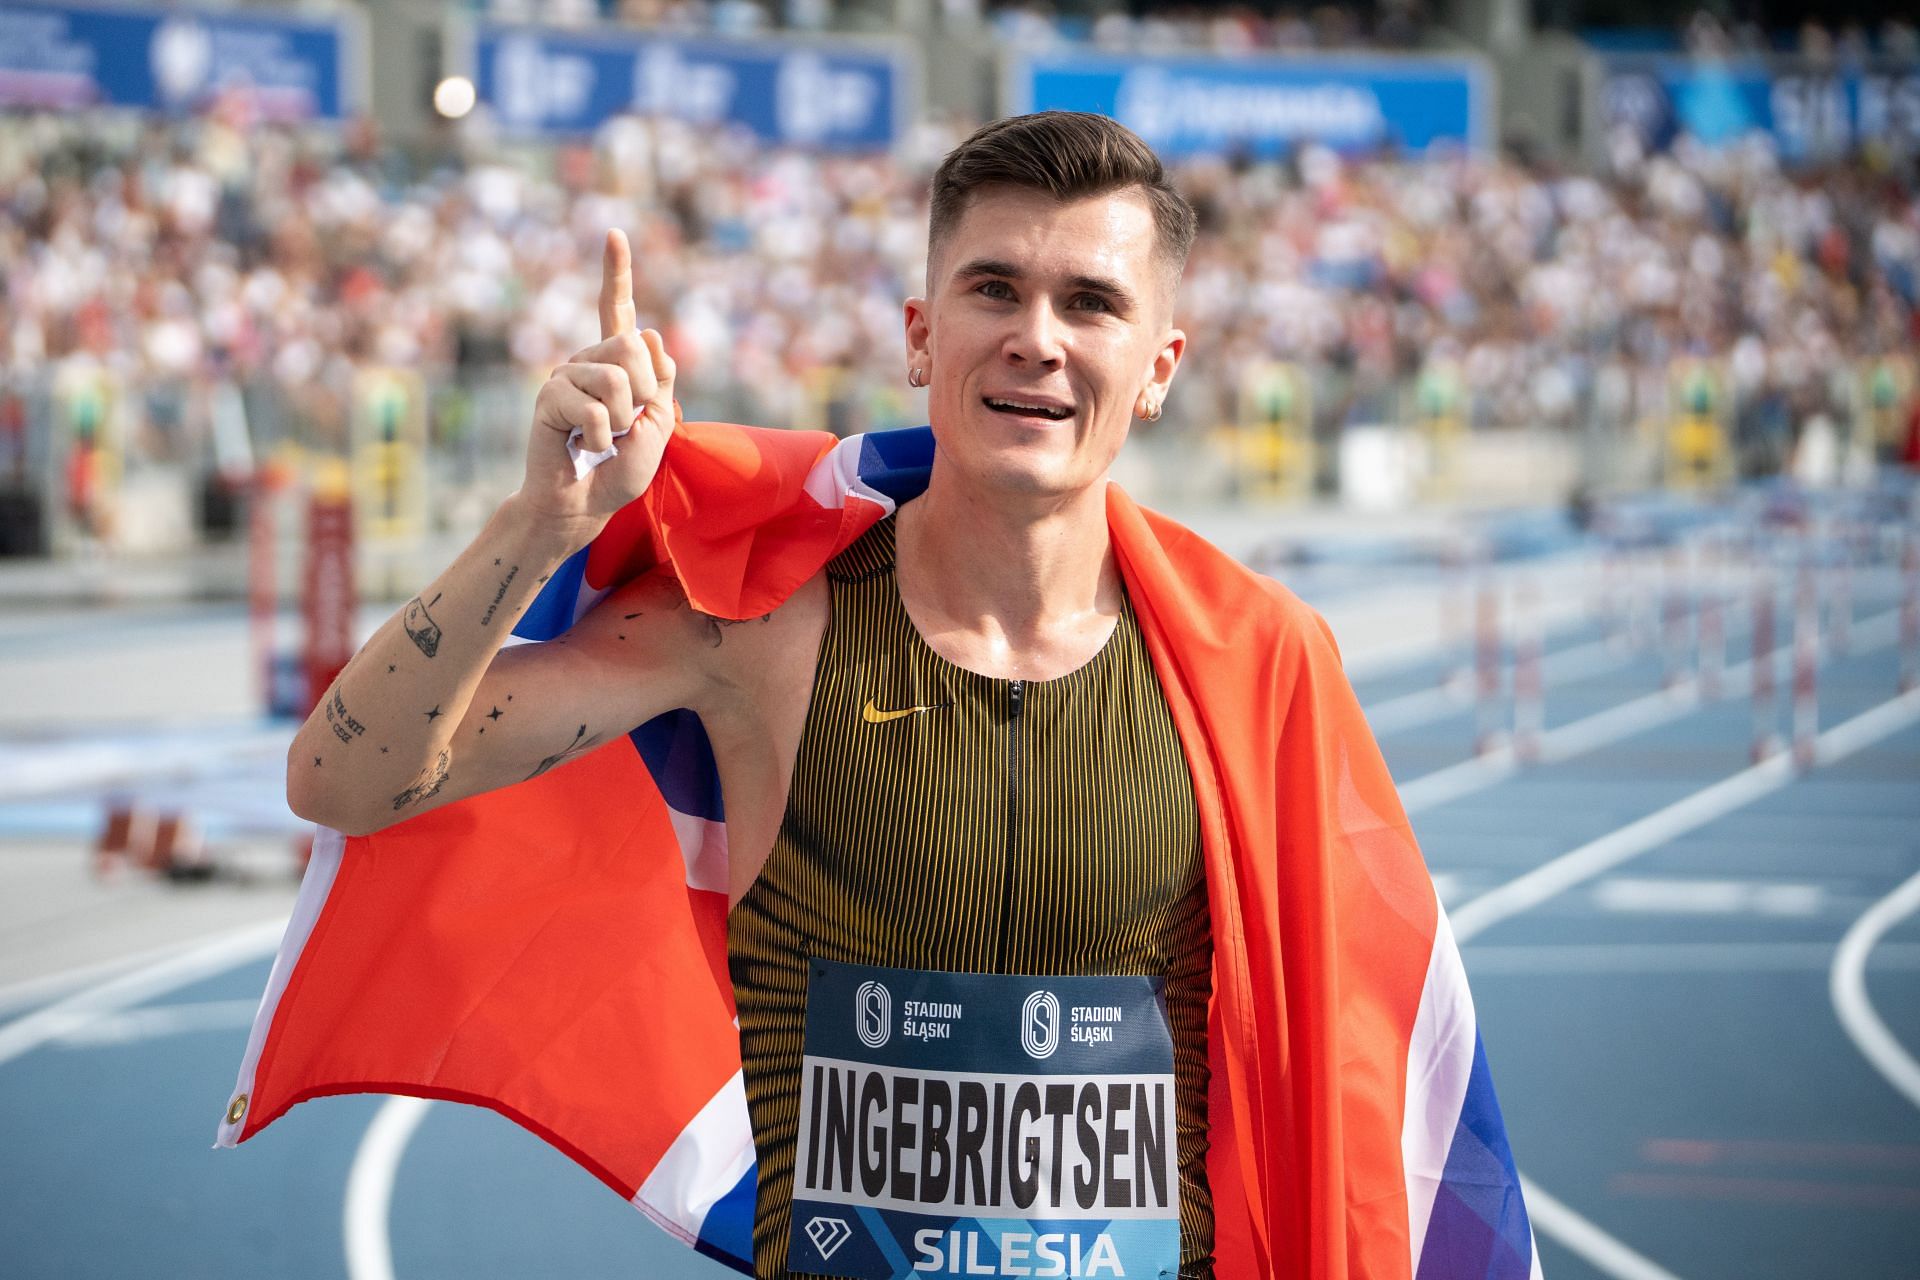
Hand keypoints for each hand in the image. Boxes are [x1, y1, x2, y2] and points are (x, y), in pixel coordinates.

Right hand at [520, 228, 677, 540]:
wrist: (585, 503)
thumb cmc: (621, 468)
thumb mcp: (658, 422)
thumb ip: (660, 380)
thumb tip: (646, 331)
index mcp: (615, 361)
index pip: (615, 310)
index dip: (616, 272)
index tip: (614, 233)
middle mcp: (587, 360)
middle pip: (631, 346)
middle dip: (642, 394)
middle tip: (625, 424)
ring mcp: (565, 376)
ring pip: (616, 380)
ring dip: (622, 421)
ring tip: (603, 438)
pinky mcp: (549, 398)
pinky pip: (595, 410)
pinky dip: (601, 438)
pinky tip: (582, 445)